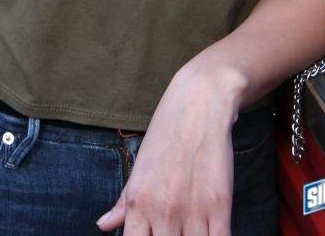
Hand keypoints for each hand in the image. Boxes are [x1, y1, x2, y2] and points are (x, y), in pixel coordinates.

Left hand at [96, 61, 244, 235]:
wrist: (198, 102)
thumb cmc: (166, 133)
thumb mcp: (139, 167)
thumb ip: (123, 202)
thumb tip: (103, 225)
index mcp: (138, 203)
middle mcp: (162, 212)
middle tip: (173, 231)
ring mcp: (192, 211)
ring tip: (192, 230)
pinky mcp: (220, 206)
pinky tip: (212, 232)